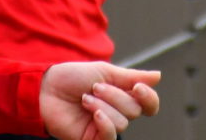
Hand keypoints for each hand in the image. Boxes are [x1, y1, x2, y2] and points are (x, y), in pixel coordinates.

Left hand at [40, 61, 160, 139]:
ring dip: (102, 105)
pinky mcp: (94, 139)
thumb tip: (158, 76)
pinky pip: (110, 137)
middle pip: (134, 110)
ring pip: (122, 122)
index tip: (137, 87)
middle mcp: (117, 112)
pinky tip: (93, 112)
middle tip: (94, 87)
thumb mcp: (103, 72)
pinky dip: (104, 123)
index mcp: (122, 95)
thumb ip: (131, 77)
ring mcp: (106, 127)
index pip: (148, 104)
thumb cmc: (72, 77)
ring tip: (84, 99)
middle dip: (114, 95)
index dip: (148, 98)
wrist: (47, 88)